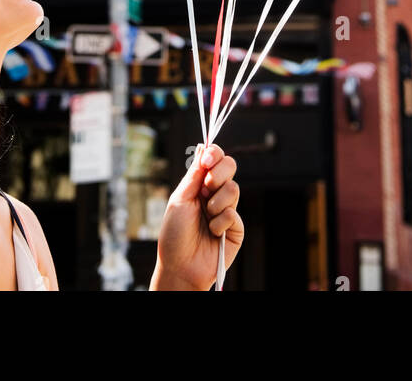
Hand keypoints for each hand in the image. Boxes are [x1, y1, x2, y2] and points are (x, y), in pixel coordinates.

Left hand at [151, 143, 242, 290]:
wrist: (180, 266)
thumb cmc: (175, 234)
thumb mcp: (180, 199)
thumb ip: (194, 174)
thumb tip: (203, 146)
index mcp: (200, 185)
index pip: (215, 159)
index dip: (215, 154)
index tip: (207, 160)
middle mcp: (215, 194)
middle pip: (230, 166)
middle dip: (218, 175)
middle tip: (205, 190)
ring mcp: (227, 209)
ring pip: (234, 189)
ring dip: (216, 203)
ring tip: (206, 218)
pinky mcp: (236, 228)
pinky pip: (233, 214)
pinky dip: (219, 223)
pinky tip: (212, 234)